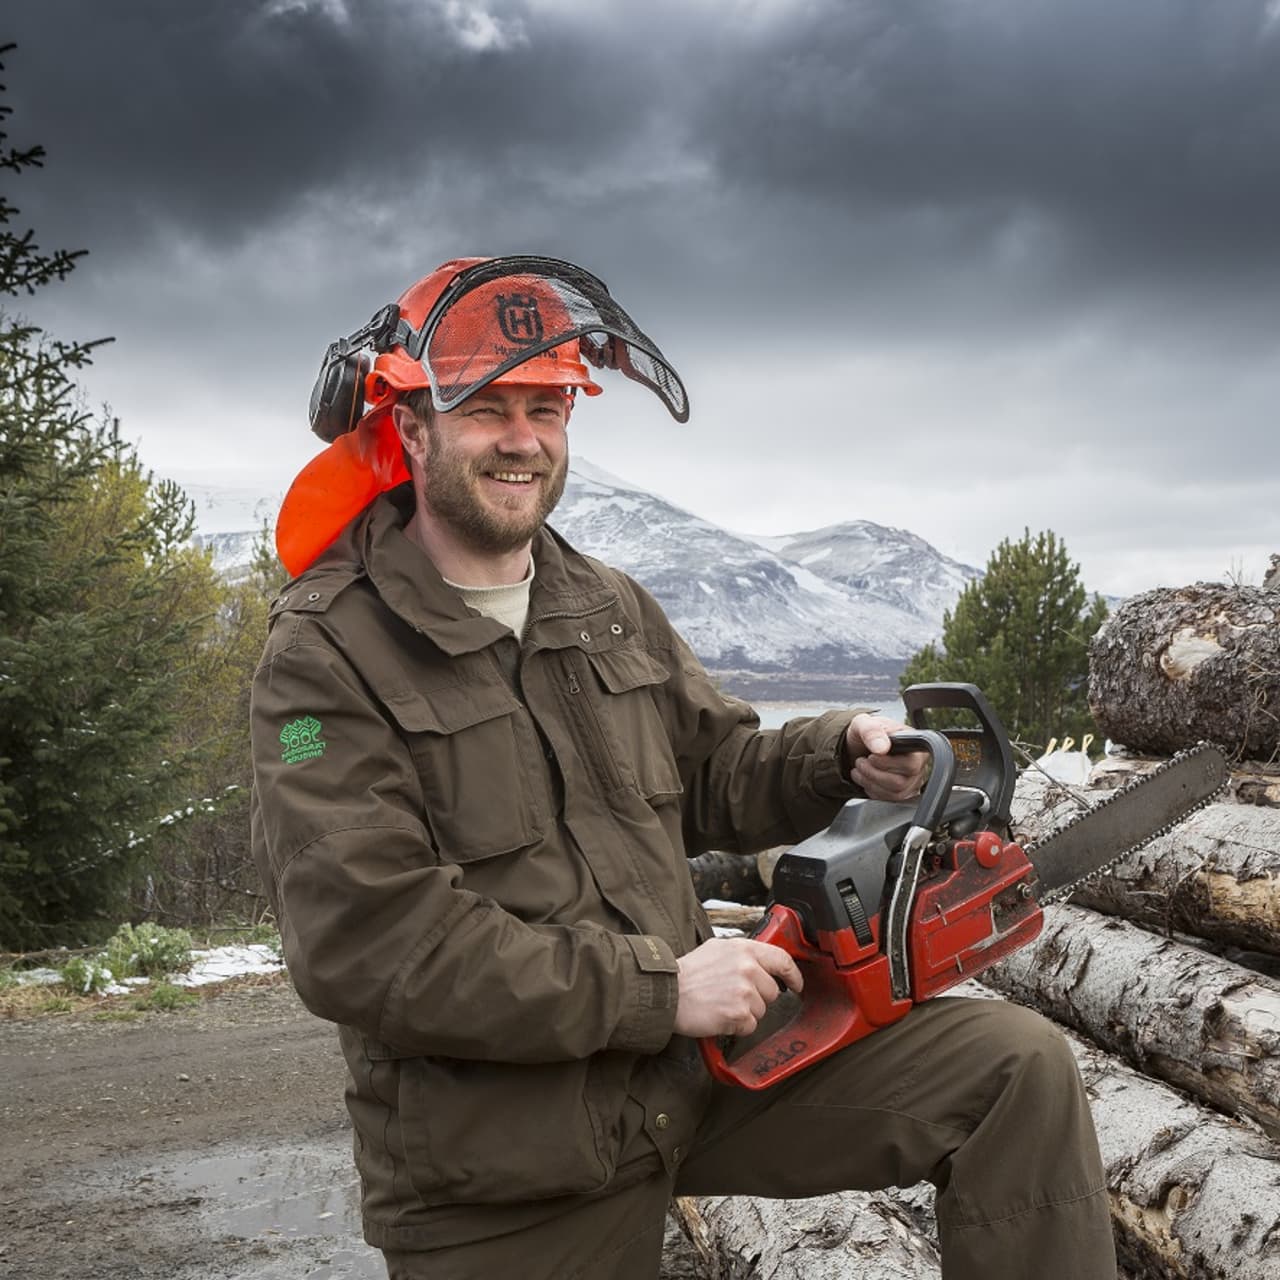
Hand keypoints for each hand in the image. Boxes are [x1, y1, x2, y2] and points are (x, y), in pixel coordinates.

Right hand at [673, 937, 802, 1038]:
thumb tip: (763, 961)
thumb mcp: (717, 949)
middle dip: (757, 998)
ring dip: (745, 1012)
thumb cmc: (689, 973)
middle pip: (772, 991)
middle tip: (733, 995)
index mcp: (744, 949)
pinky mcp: (738, 1014)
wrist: (668, 992)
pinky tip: (720, 1015)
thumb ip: (743, 954)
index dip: (793, 975)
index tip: (796, 985)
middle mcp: (748, 968)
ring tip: (722, 1003)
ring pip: (761, 1010)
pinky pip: (749, 1026)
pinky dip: (736, 1026)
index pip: (782, 960)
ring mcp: (744, 992)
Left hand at [844, 713, 928, 801]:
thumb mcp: (863, 724)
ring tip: (860, 768)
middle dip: (874, 773)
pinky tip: (866, 779)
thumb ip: (872, 731)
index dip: (888, 763)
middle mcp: (918, 765)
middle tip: (861, 761)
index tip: (871, 756)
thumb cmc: (867, 733)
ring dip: (871, 782)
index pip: (912, 763)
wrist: (858, 746)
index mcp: (915, 745)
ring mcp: (911, 781)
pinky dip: (873, 791)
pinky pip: (890, 800)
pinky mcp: (902, 792)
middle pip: (902, 782)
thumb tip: (882, 747)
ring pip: (895, 793)